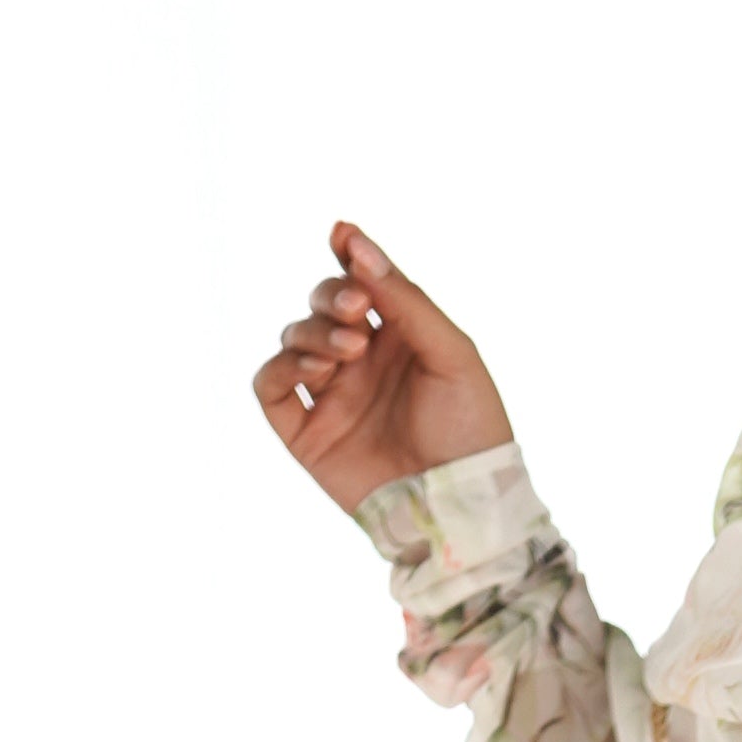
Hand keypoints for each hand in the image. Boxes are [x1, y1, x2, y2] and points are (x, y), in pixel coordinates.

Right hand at [252, 220, 513, 513]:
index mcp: (400, 338)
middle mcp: (362, 362)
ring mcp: (331, 396)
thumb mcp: (450, 353)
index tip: (342, 235)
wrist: (461, 506)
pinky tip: (318, 370)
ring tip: (348, 352)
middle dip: (332, 296)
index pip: (361, 282)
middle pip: (322, 303)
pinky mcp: (307, 433)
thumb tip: (355, 243)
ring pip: (294, 337)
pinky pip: (271, 386)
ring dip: (314, 332)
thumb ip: (404, 298)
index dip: (347, 254)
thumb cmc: (471, 430)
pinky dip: (283, 366)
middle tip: (358, 313)